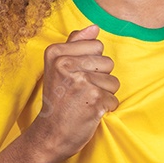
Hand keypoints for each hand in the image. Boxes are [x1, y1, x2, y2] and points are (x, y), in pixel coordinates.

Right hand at [26, 24, 119, 162]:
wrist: (50, 135)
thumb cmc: (58, 100)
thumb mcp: (58, 68)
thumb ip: (75, 43)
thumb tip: (95, 27)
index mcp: (56, 53)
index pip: (96, 46)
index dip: (91, 64)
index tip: (75, 78)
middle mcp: (66, 64)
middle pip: (107, 62)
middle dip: (100, 79)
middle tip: (80, 92)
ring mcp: (80, 82)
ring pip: (113, 81)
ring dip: (104, 94)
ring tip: (84, 102)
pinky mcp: (93, 100)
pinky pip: (114, 99)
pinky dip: (105, 108)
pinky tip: (89, 112)